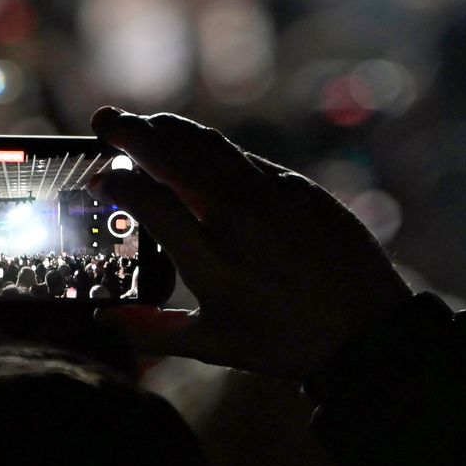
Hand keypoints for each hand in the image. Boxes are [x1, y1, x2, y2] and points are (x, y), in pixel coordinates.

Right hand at [87, 107, 410, 378]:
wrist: (365, 329)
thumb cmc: (285, 343)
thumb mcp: (213, 344)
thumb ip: (152, 330)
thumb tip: (103, 318)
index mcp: (210, 260)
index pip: (150, 200)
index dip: (117, 181)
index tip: (100, 178)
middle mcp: (237, 218)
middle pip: (174, 155)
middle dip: (132, 132)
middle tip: (104, 120)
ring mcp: (271, 196)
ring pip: (210, 145)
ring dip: (170, 129)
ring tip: (143, 124)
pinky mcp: (298, 187)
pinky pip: (244, 158)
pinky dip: (211, 149)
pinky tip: (196, 149)